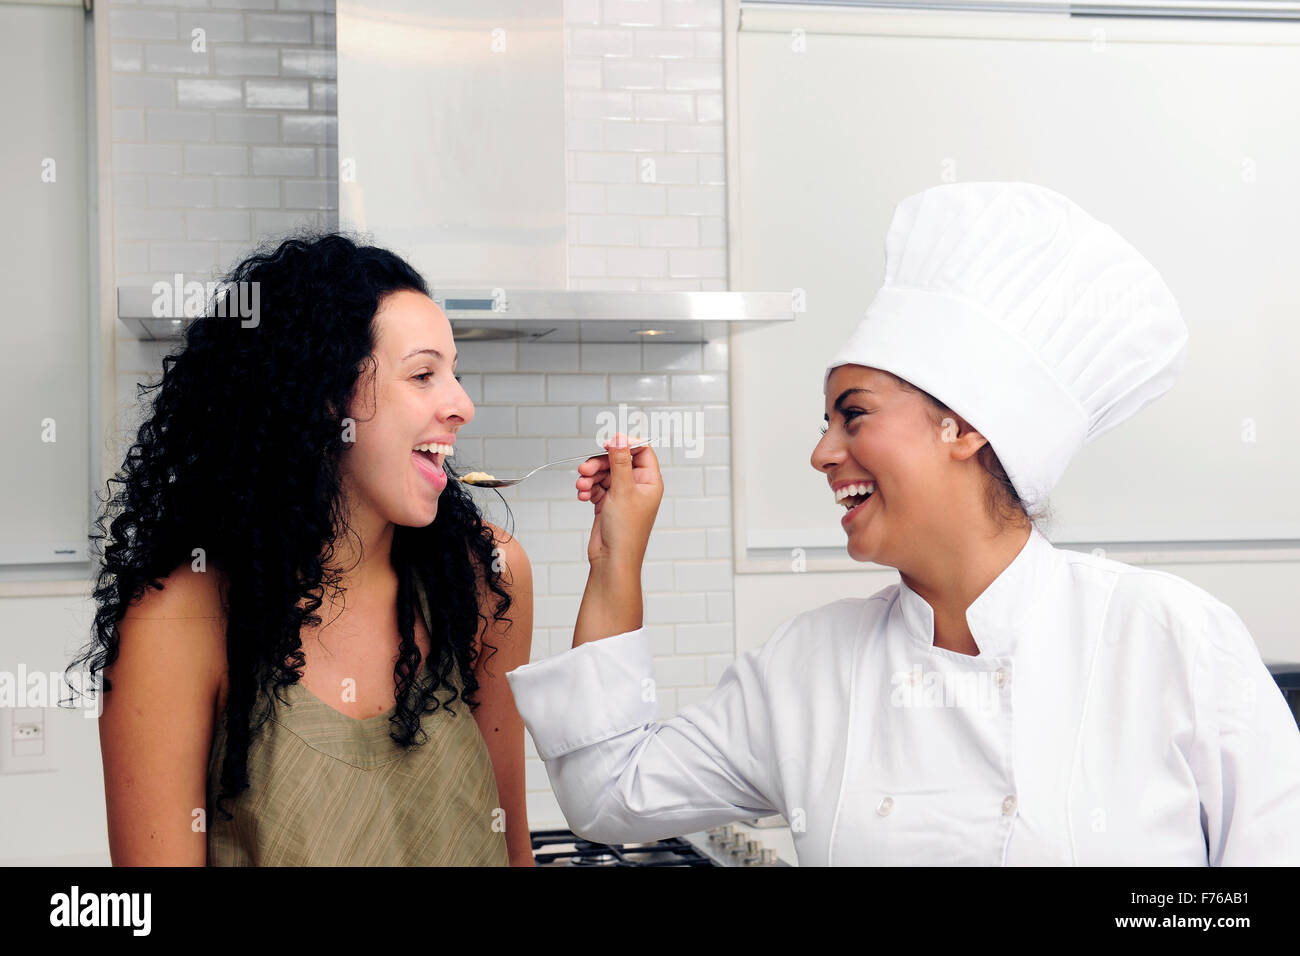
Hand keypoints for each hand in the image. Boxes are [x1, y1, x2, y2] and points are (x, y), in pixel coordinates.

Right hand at [575, 433, 663, 566]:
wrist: (612, 560)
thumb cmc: (626, 532)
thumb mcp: (623, 491)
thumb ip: (620, 462)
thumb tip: (620, 439)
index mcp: (650, 482)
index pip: (641, 451)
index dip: (624, 444)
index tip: (607, 443)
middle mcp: (637, 487)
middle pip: (618, 461)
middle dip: (599, 463)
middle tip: (584, 468)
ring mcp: (622, 495)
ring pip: (604, 474)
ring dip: (590, 477)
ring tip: (582, 486)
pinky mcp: (608, 504)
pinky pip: (596, 487)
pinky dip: (588, 489)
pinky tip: (583, 495)